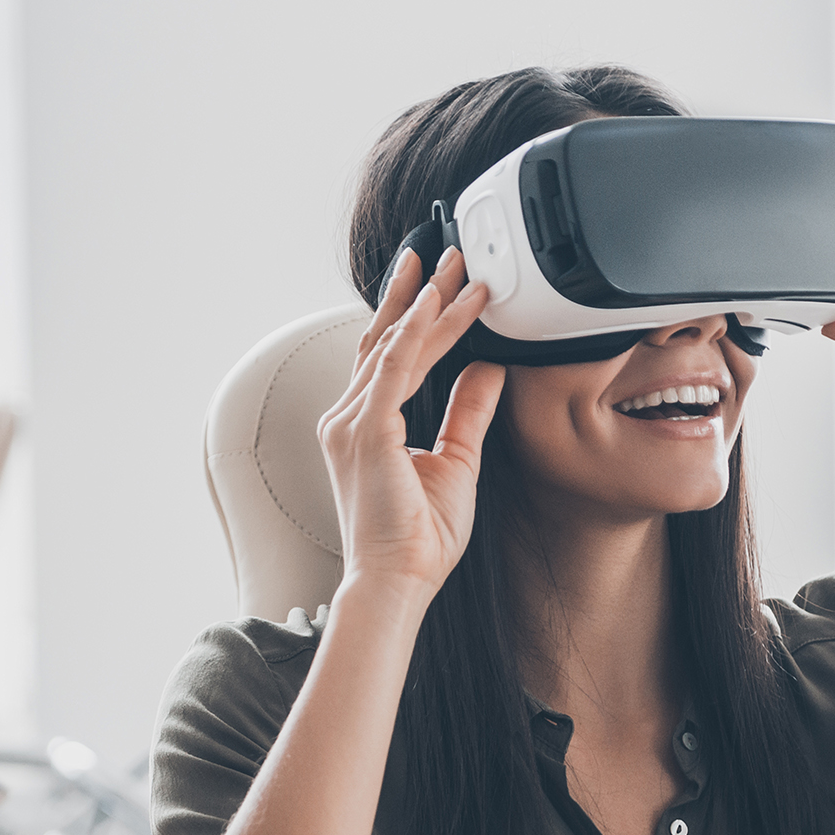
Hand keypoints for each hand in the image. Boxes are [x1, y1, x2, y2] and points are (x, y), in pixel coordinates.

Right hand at [316, 248, 504, 599]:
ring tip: (458, 268)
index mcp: (362, 427)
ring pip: (394, 345)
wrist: (397, 580)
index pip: (388, 357)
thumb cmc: (417, 540)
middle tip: (449, 255)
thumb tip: (488, 370)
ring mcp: (350, 422)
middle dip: (418, 293)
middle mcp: (346, 418)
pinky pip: (394, 367)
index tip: (438, 283)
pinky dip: (417, 332)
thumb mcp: (455, 462)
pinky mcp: (366, 431)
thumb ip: (467, 412)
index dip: (414, 316)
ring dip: (428, 303)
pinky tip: (439, 304)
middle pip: (384, 339)